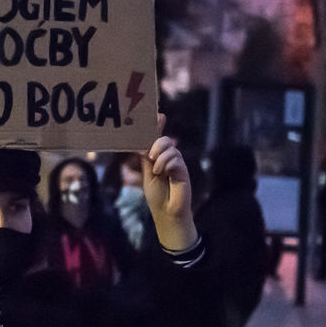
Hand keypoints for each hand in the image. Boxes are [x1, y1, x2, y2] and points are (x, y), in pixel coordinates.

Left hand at [141, 113, 196, 250]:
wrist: (167, 212)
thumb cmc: (156, 195)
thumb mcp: (146, 174)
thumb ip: (145, 158)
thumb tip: (142, 144)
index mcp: (157, 158)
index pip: (157, 139)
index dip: (158, 127)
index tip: (159, 115)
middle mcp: (168, 158)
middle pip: (164, 140)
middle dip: (157, 143)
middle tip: (150, 155)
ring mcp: (177, 164)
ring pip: (171, 148)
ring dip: (161, 156)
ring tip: (156, 169)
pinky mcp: (183, 170)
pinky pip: (176, 158)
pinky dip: (167, 163)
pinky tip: (163, 171)